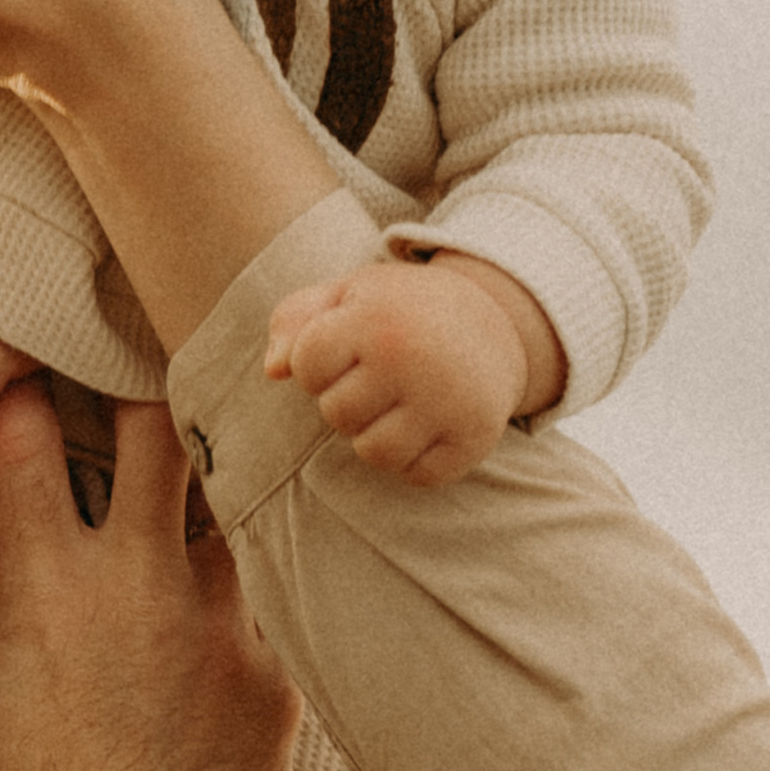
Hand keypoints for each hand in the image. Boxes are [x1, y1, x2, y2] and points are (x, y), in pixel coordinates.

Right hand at [0, 388, 298, 770]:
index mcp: (48, 588)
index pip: (24, 437)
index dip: (16, 385)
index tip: (18, 358)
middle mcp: (139, 585)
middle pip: (149, 426)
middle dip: (136, 382)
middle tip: (135, 355)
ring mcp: (219, 623)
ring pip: (227, 496)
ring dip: (207, 474)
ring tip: (206, 445)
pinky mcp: (275, 671)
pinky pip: (265, 594)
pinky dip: (244, 581)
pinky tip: (236, 577)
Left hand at [267, 254, 564, 482]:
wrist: (496, 320)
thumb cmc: (400, 311)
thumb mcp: (348, 295)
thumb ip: (294, 319)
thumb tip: (273, 371)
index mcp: (375, 316)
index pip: (306, 366)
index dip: (316, 364)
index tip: (344, 351)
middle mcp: (412, 358)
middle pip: (337, 413)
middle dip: (346, 400)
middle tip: (377, 378)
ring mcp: (448, 401)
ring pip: (374, 453)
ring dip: (375, 436)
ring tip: (395, 406)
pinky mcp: (475, 436)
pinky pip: (418, 476)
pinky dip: (415, 460)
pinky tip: (426, 426)